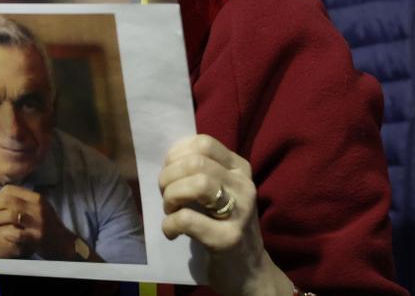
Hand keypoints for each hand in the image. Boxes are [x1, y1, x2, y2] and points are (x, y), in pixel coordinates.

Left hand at [0, 186, 76, 258]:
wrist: (63, 243)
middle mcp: (38, 207)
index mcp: (37, 198)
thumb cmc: (47, 224)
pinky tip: (4, 235)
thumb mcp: (40, 207)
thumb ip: (24, 200)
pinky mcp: (37, 237)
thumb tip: (4, 194)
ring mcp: (38, 222)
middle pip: (9, 201)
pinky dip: (7, 233)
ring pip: (11, 215)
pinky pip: (17, 233)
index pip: (11, 190)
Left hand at [159, 135, 291, 295]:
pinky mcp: (228, 239)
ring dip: (171, 197)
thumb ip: (200, 171)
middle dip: (169, 177)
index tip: (169, 171)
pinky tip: (172, 232)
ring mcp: (240, 212)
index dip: (176, 154)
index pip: (204, 143)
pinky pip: (187, 219)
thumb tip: (168, 159)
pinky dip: (170, 224)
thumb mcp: (220, 191)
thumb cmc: (224, 225)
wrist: (249, 271)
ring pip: (196, 184)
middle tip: (166, 195)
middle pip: (196, 163)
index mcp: (240, 169)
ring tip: (170, 211)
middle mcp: (244, 186)